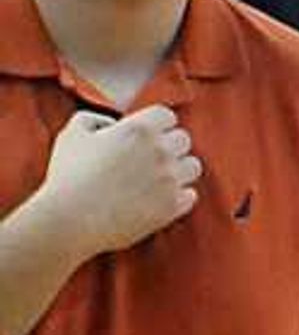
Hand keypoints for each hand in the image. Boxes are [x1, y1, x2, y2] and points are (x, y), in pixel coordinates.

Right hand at [38, 106, 199, 256]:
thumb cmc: (68, 175)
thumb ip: (93, 119)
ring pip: (193, 166)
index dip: (156, 123)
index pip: (167, 116)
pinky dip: (179, 195)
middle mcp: (161, 152)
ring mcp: (171, 180)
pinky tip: (160, 197)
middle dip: (168, 145)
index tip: (147, 133)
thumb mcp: (72, 134)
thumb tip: (111, 124)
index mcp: (139, 130)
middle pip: (183, 140)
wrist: (71, 219)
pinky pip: (191, 195)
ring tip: (158, 177)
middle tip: (149, 157)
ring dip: (179, 169)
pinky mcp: (173, 207)